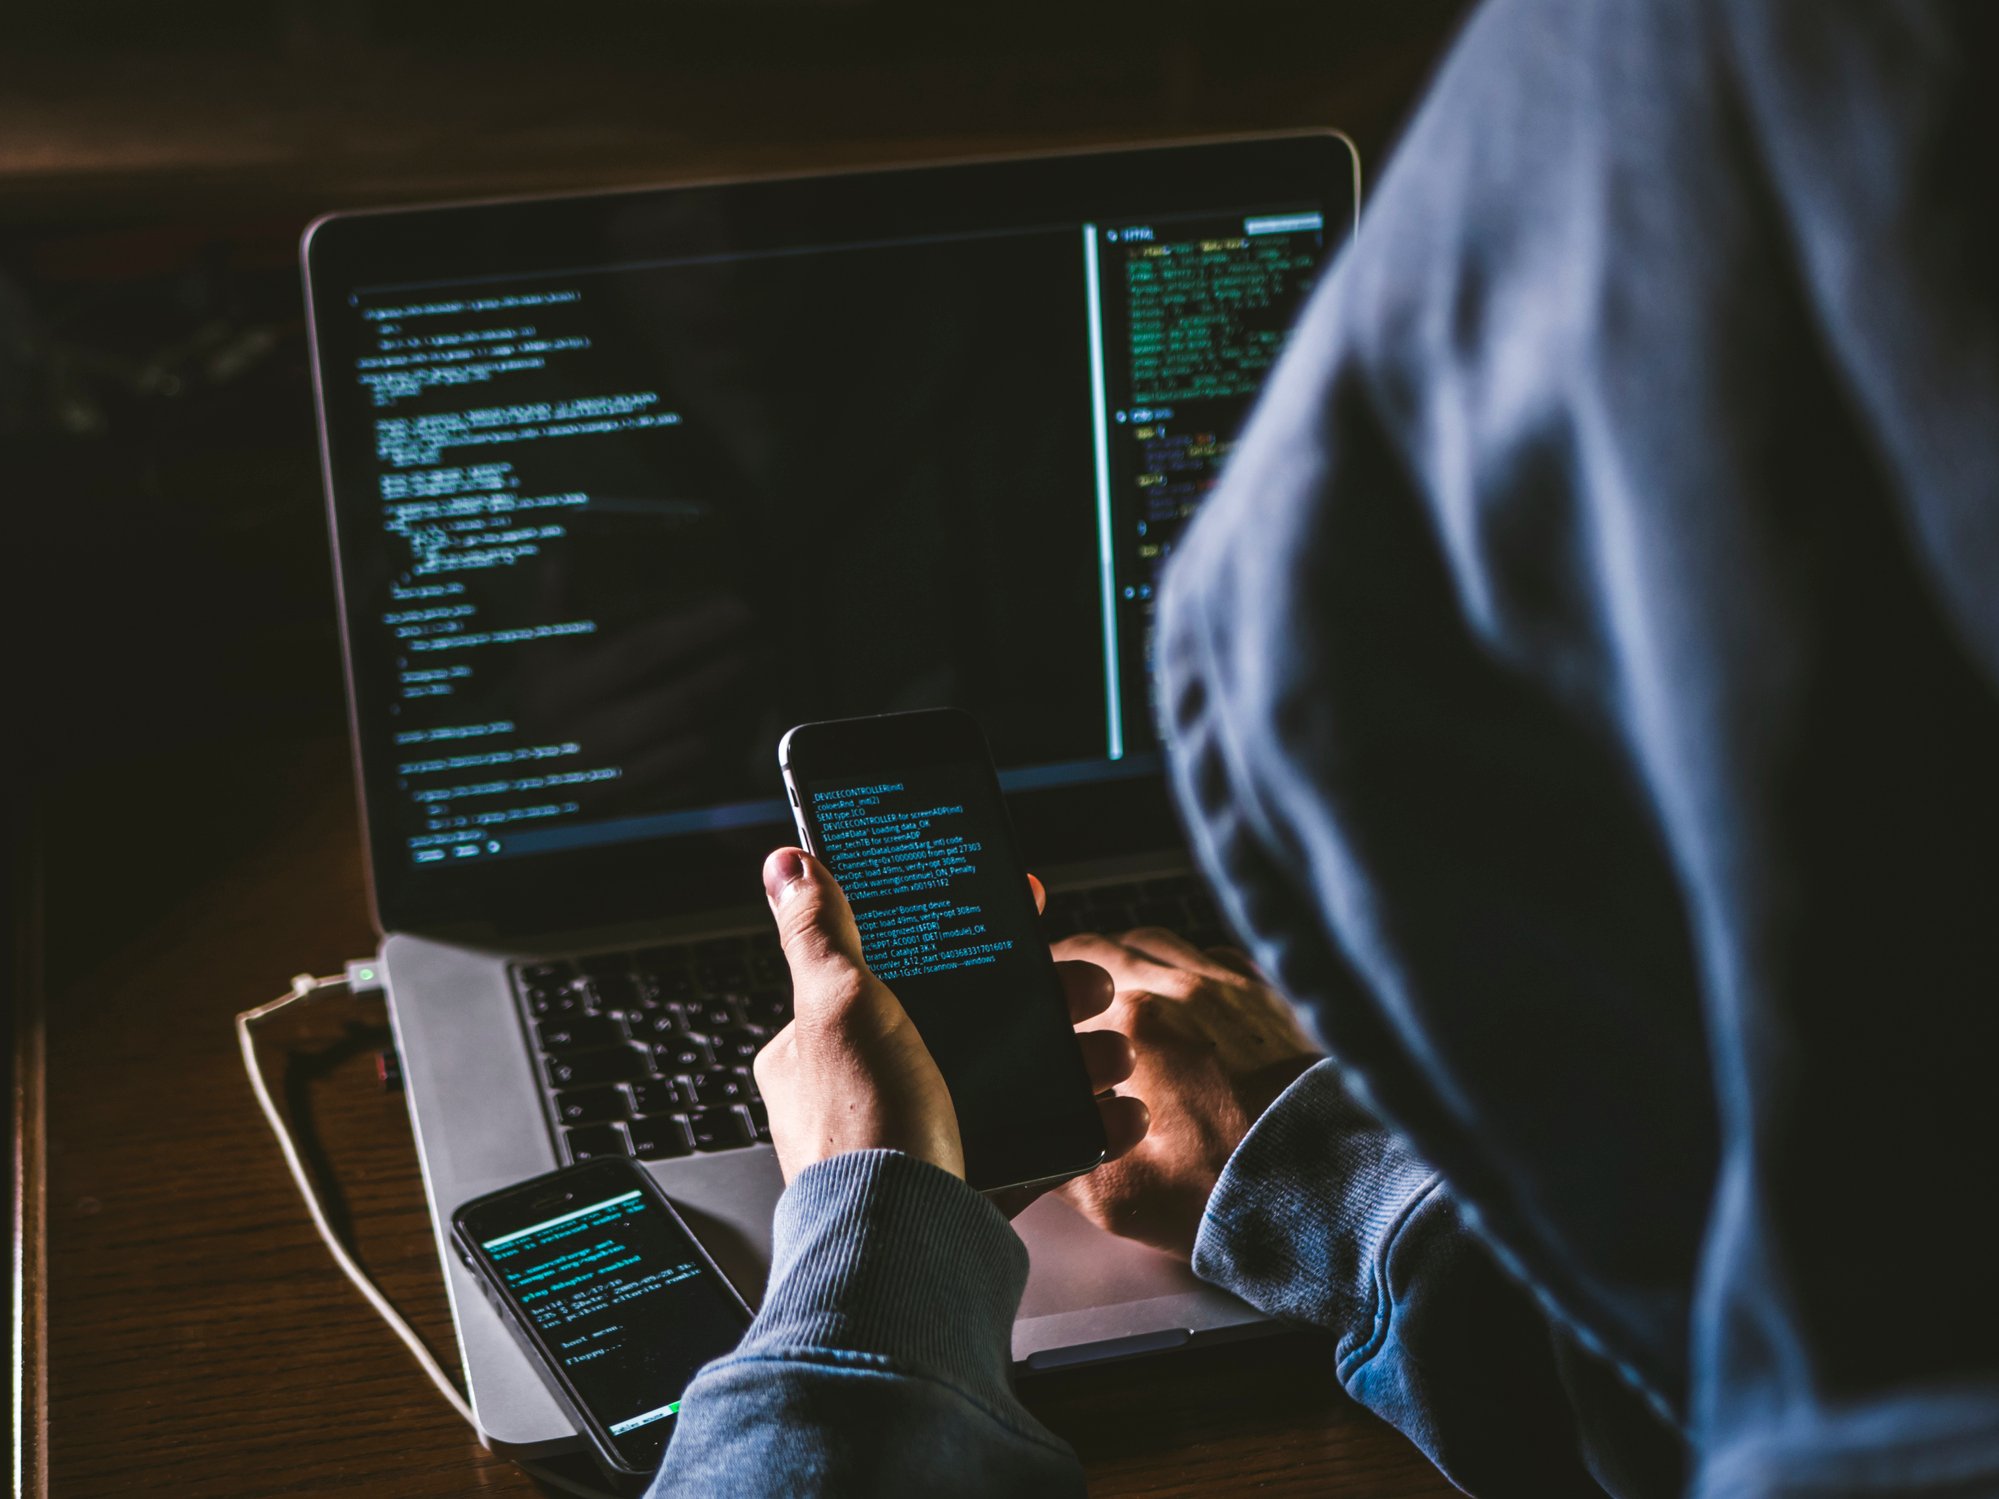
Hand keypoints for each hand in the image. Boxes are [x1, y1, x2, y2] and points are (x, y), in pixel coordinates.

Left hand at [752, 848, 1149, 1186]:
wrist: (900, 1252)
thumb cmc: (860, 1127)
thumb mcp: (838, 1007)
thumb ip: (820, 933)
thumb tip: (786, 865)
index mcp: (824, 1046)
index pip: (897, 967)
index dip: (961, 935)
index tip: (1022, 913)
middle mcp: (870, 1090)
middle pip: (970, 1022)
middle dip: (1044, 1001)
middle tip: (1092, 986)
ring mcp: (922, 1137)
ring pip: (1012, 1081)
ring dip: (1076, 1060)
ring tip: (1114, 1054)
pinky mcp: (969, 1185)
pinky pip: (1038, 1146)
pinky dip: (1084, 1129)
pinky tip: (1118, 1112)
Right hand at [1053, 928, 1320, 1257]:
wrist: (1328, 1191)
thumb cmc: (1228, 1194)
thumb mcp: (1115, 1195)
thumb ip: (1058, 1157)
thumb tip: (1033, 1139)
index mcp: (1134, 1025)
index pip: (1063, 977)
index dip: (1042, 988)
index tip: (1035, 1003)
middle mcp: (1181, 988)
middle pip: (1108, 947)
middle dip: (1080, 964)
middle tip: (1070, 991)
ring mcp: (1231, 986)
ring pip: (1161, 941)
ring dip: (1132, 956)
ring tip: (1124, 986)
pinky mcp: (1272, 996)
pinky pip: (1216, 954)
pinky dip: (1190, 963)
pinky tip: (1189, 993)